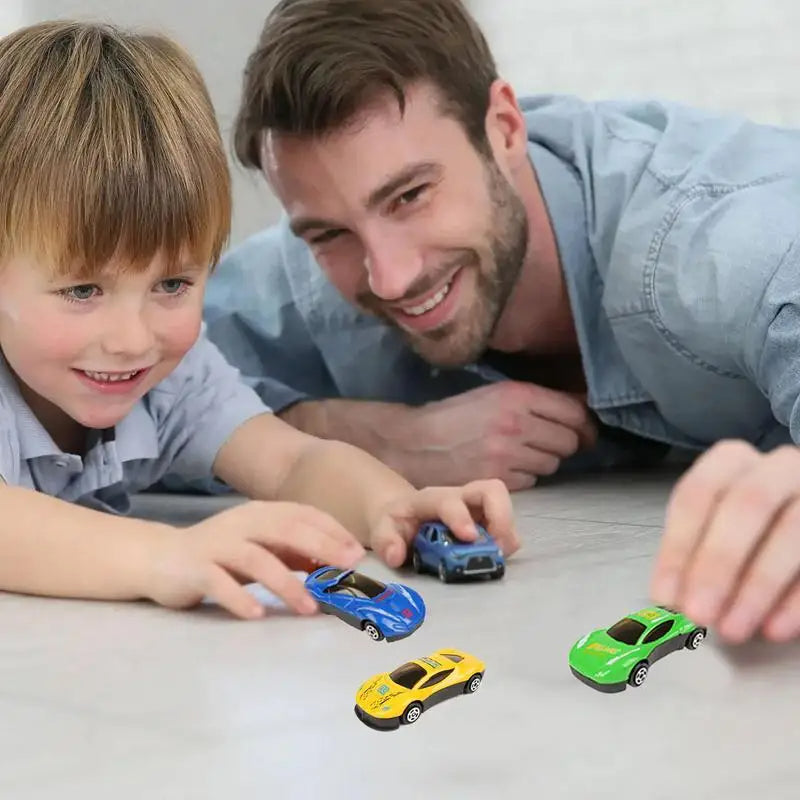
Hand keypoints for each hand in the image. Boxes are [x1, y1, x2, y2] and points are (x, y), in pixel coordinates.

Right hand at [145, 501, 364, 618]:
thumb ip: (295, 552)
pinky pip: (219, 583)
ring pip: (256, 559)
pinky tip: (258, 614)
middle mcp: (242, 523)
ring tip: (308, 607)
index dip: (332, 531)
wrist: (161, 558)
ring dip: (286, 583)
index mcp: (261, 513)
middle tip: (346, 570)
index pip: (303, 514)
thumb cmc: (222, 554)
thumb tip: (336, 563)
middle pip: (286, 530)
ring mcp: (218, 545)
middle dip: (320, 548)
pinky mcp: (196, 569)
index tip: (357, 553)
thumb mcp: (263, 548)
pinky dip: (240, 598)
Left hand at [367, 478, 519, 568]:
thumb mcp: (383, 530)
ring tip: (499, 555)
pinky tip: (495, 557)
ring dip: (507, 532)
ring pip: (505, 507)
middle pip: (492, 490)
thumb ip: (385, 542)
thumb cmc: (396, 523)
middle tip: (498, 545)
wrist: (405, 518)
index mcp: (431, 499)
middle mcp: (460, 498)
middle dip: (501, 515)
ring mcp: (477, 509)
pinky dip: (507, 542)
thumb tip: (396, 556)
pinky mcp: (488, 522)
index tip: (469, 537)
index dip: (461, 517)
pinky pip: (507, 527)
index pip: (449, 501)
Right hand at [401, 382, 596, 490]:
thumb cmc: (454, 416)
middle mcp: (516, 423)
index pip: (574, 413)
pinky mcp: (497, 479)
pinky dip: (523, 478)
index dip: (585, 425)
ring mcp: (507, 454)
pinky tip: (505, 469)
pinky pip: (531, 482)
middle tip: (547, 444)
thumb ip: (535, 401)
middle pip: (568, 441)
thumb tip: (581, 407)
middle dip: (563, 445)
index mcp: (517, 395)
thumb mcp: (493, 395)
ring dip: (543, 462)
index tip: (585, 432)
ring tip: (520, 455)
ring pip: (552, 464)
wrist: (413, 442)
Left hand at [650, 441, 799, 643]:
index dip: (677, 547)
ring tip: (732, 629)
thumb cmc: (750, 524)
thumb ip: (693, 553)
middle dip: (718, 563)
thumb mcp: (715, 525)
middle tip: (698, 613)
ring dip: (757, 587)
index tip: (665, 596)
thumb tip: (670, 598)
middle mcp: (777, 467)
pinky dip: (796, 601)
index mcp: (732, 461)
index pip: (696, 495)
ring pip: (790, 532)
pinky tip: (774, 629)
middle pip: (745, 505)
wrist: (799, 511)